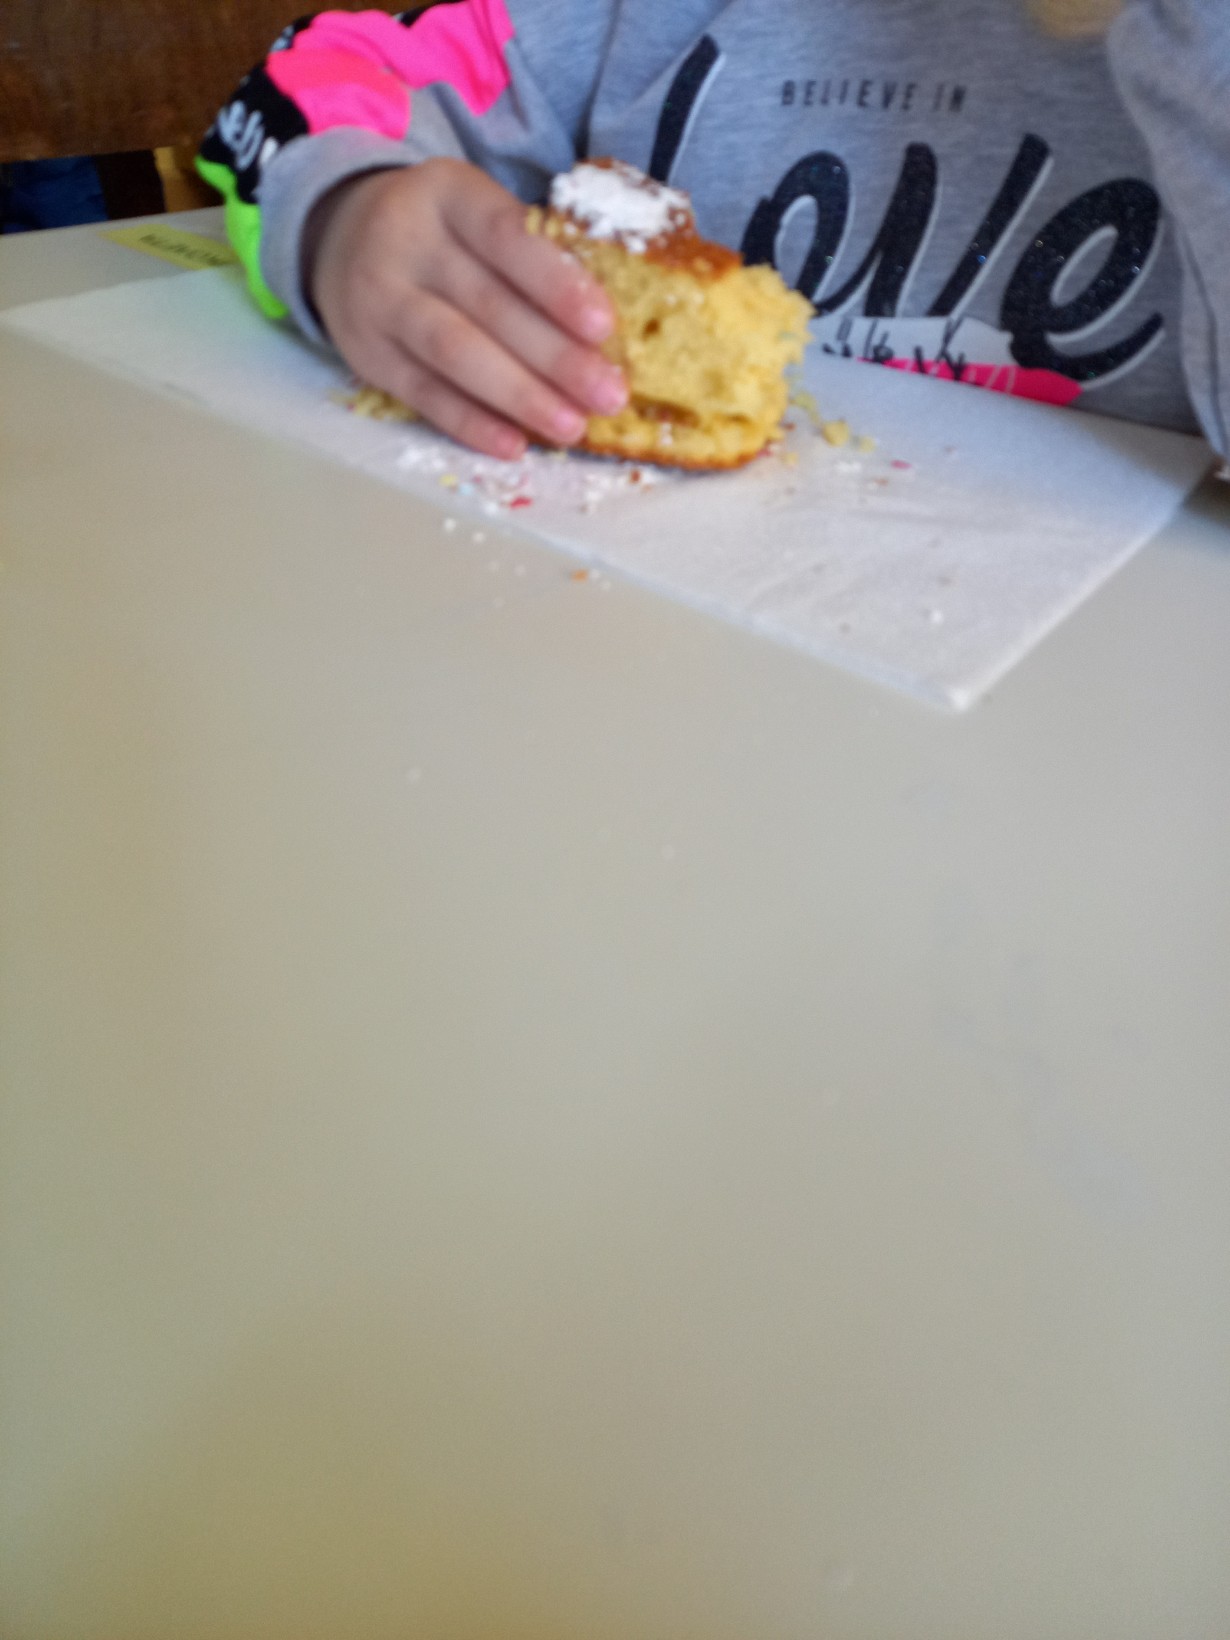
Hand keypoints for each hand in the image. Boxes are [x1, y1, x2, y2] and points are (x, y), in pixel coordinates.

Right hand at [307, 158, 627, 459]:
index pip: (505, 237)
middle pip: (488, 304)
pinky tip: (514, 445)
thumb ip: (531, 251)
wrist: (337, 234)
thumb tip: (610, 329)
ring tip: (572, 426)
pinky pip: (424, 394)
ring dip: (519, 395)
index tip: (604, 326)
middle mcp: (405, 242)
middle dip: (555, 356)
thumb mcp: (475, 211)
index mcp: (447, 194)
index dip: (556, 283)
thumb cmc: (443, 232)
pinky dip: (471, 423)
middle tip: (609, 395)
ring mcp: (380, 300)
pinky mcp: (368, 354)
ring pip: (455, 352)